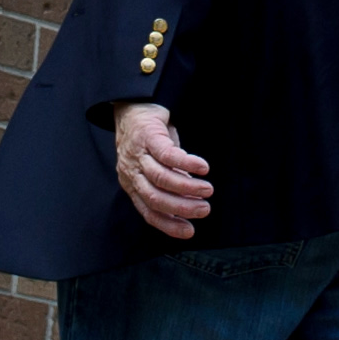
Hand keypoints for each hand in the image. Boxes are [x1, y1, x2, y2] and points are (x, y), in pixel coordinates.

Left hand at [111, 102, 212, 239]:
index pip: (148, 212)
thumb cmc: (147, 142)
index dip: (169, 224)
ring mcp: (137, 154)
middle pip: (155, 198)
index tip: (190, 232)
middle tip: (205, 209)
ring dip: (187, 188)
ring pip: (161, 178)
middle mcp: (131, 173)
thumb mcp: (152, 168)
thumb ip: (167, 185)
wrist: (131, 107)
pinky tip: (203, 168)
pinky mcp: (147, 136)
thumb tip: (190, 202)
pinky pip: (167, 155)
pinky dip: (187, 164)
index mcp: (132, 185)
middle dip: (182, 208)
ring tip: (208, 190)